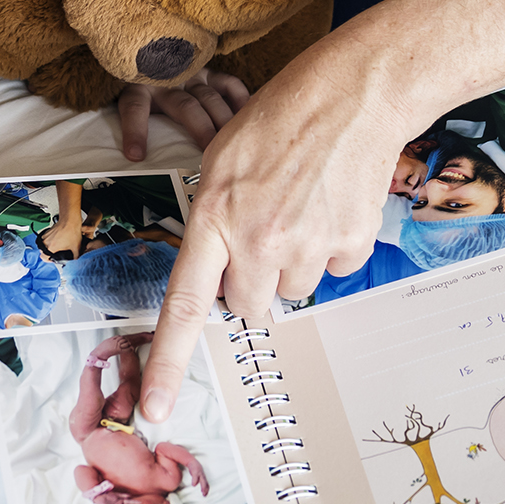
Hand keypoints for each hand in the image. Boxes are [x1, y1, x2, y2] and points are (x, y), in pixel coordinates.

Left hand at [116, 72, 249, 159]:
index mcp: (140, 89)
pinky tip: (247, 118)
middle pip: (184, 106)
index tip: (135, 156)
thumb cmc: (144, 97)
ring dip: (223, 121)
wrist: (152, 58)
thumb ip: (137, 129)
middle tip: (211, 154)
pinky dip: (240, 99)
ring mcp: (190, 75)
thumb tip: (130, 164)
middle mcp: (167, 80)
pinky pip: (228, 83)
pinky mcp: (208, 72)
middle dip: (200, 129)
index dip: (135, 131)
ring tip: (234, 144)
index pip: (134, 108)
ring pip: (209, 98)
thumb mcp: (133, 108)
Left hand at [141, 31, 415, 422]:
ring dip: (293, 261)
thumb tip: (221, 273)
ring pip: (292, 289)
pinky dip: (333, 247)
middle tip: (263, 229)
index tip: (153, 409)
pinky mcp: (350, 244)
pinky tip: (331, 204)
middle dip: (250, 280)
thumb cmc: (280, 117)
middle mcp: (258, 239)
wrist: (351, 94)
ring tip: (301, 204)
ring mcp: (307, 245)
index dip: (167, 363)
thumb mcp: (221, 160)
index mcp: (214, 217)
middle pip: (246, 305)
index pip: (184, 305)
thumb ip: (214, 221)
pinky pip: (334, 271)